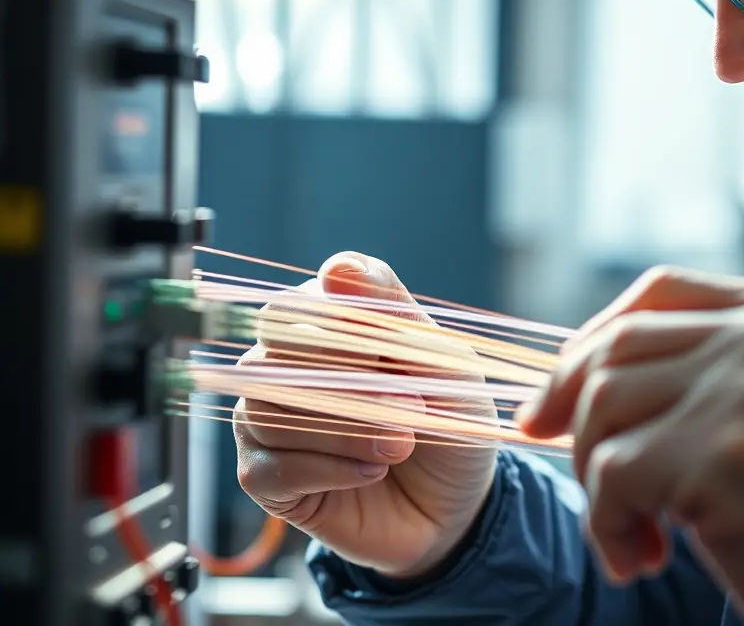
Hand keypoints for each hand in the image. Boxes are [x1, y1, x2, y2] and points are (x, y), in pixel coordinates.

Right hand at [233, 252, 497, 576]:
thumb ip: (392, 310)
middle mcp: (281, 362)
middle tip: (411, 404)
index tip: (390, 352)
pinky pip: (275, 465)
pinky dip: (335, 469)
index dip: (343, 329)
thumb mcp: (443, 360)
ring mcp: (263, 417)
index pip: (295, 306)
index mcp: (322, 321)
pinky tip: (373, 471)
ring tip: (402, 444)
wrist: (453, 504)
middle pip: (273, 352)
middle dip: (349, 380)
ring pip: (269, 408)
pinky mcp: (262, 477)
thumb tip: (338, 266)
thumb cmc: (448, 417)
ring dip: (349, 429)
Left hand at [519, 266, 743, 625]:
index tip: (556, 398)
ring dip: (595, 479)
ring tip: (634, 532)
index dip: (593, 339)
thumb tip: (594, 373)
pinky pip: (612, 475)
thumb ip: (724, 367)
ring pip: (602, 407)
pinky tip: (638, 559)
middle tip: (588, 479)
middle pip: (616, 348)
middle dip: (574, 414)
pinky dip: (605, 524)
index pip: (659, 292)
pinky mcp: (726, 457)